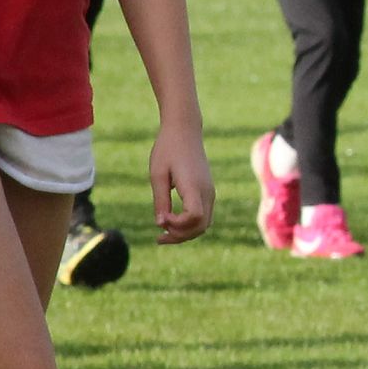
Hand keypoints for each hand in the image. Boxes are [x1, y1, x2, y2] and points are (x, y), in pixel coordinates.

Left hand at [151, 126, 211, 243]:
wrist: (184, 131)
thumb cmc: (168, 149)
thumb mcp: (157, 175)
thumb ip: (160, 201)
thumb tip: (160, 224)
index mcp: (194, 186)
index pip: (195, 217)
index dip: (178, 225)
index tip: (160, 219)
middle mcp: (207, 192)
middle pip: (201, 226)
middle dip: (180, 236)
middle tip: (158, 237)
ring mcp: (210, 192)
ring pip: (204, 224)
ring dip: (186, 233)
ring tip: (163, 234)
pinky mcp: (207, 191)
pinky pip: (203, 216)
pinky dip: (190, 225)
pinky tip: (172, 222)